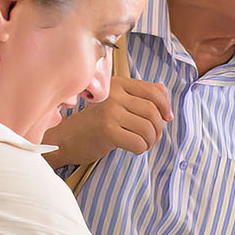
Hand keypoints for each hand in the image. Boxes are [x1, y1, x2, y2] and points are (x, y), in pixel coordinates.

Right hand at [41, 76, 173, 166]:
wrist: (67, 138)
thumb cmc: (95, 122)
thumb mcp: (117, 103)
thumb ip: (139, 95)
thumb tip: (163, 90)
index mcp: (118, 84)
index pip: (153, 91)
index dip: (165, 107)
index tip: (166, 118)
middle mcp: (114, 95)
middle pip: (153, 112)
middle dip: (158, 128)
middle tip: (152, 137)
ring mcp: (110, 112)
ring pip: (148, 129)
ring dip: (149, 141)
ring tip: (141, 142)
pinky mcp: (107, 131)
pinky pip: (138, 143)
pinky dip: (141, 149)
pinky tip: (132, 148)